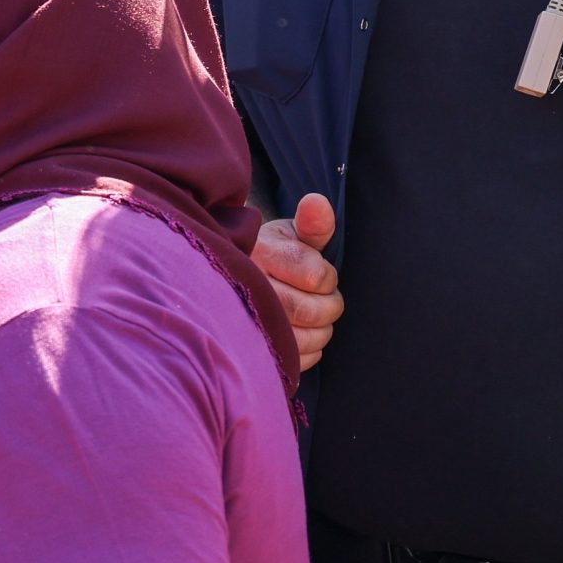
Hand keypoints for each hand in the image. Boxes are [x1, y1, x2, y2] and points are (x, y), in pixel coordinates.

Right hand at [253, 193, 341, 370]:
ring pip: (301, 338)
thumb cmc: (273, 258)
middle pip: (306, 310)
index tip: (320, 274)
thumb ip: (312, 225)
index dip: (326, 277)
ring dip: (319, 331)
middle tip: (324, 299)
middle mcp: (243, 286)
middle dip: (328, 306)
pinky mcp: (248, 350)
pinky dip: (306, 350)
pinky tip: (298, 334)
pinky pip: (293, 359)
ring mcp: (241, 321)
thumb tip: (316, 202)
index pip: (313, 274)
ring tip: (312, 317)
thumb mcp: (290, 235)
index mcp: (256, 253)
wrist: (234, 283)